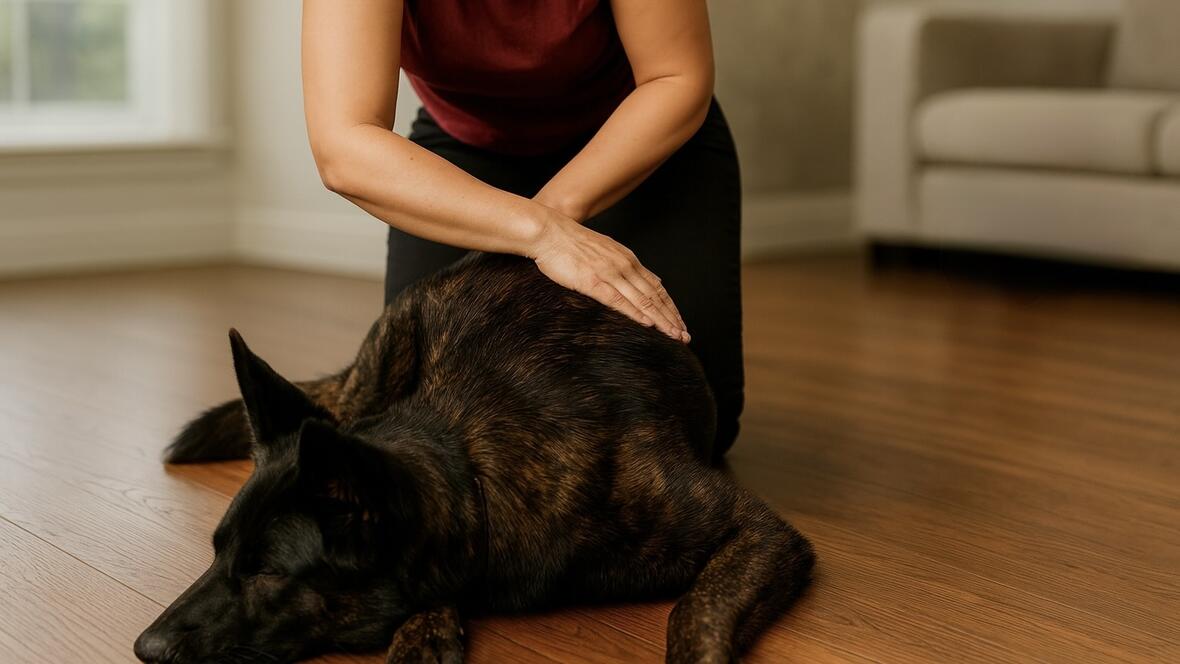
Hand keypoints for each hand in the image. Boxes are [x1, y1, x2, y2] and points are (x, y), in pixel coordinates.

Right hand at [527, 210, 688, 342]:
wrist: (550, 232)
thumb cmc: (572, 243)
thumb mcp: (607, 250)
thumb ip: (626, 265)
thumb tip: (648, 278)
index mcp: (628, 260)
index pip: (657, 287)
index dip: (670, 307)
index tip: (680, 322)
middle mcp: (625, 266)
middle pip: (655, 296)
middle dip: (672, 318)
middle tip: (684, 336)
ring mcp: (610, 273)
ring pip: (643, 300)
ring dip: (661, 320)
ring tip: (673, 335)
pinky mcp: (593, 281)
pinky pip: (619, 301)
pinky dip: (636, 313)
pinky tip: (648, 324)